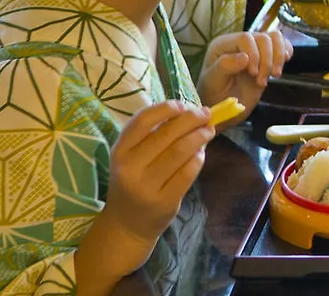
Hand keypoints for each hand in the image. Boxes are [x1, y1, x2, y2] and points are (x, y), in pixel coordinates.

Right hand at [100, 101, 215, 245]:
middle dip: (192, 119)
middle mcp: (130, 168)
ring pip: (181, 151)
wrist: (127, 224)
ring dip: (200, 136)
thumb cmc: (134, 181)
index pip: (142, 121)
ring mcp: (146, 186)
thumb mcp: (132, 157)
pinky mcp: (164, 201)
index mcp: (120, 151)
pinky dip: (199, 158)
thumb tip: (190, 111)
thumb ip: (154, 135)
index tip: (183, 104)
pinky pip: (189, 172)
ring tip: (208, 131)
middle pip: (168, 134)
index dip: (165, 108)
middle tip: (206, 115)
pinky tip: (201, 154)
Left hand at [198, 31, 291, 123]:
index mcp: (223, 45)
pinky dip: (286, 52)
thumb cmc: (214, 95)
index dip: (254, 54)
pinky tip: (282, 65)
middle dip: (266, 61)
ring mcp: (254, 48)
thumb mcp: (213, 83)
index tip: (253, 74)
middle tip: (261, 82)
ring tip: (274, 75)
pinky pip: (282, 44)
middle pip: (263, 38)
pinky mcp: (267, 55)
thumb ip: (225, 66)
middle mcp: (239, 42)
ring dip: (278, 57)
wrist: (223, 107)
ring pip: (275, 38)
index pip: (245, 38)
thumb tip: (244, 57)